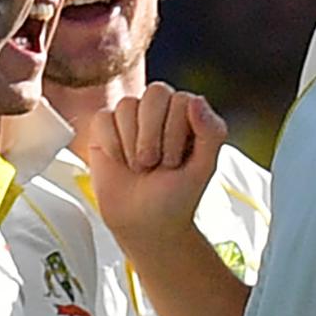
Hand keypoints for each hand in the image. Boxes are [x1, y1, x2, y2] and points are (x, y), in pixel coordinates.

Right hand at [86, 83, 225, 245]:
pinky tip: (120, 162)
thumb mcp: (203, 168)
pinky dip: (112, 145)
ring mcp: (131, 117)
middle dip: (153, 135)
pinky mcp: (105, 128)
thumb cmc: (177, 195)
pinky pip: (103, 118)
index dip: (174, 132)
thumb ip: (211, 132)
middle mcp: (161, 110)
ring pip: (127, 105)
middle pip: (155, 94)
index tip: (173, 163)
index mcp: (188, 115)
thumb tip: (196, 99)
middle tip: (153, 164)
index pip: (181, 99)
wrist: (145, 222)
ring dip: (132, 144)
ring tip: (140, 167)